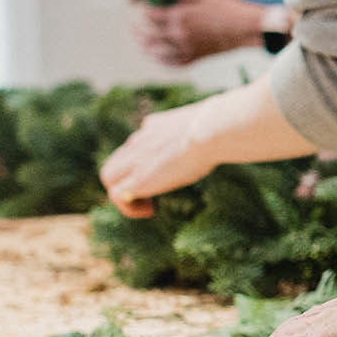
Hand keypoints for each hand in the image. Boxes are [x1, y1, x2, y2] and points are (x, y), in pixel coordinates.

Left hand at [99, 101, 220, 217]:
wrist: (209, 132)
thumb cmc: (218, 129)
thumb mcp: (208, 127)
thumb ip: (204, 131)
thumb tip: (227, 134)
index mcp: (155, 126)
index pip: (137, 143)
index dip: (144, 161)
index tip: (165, 173)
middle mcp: (140, 139)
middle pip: (117, 161)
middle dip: (128, 178)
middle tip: (151, 193)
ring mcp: (134, 158)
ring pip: (109, 176)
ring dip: (124, 193)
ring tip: (148, 205)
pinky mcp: (135, 178)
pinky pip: (115, 195)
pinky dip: (128, 207)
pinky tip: (150, 211)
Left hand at [132, 0, 267, 66]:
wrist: (246, 27)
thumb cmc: (227, 6)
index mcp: (179, 16)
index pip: (150, 15)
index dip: (144, 10)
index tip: (143, 6)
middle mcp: (179, 35)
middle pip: (149, 36)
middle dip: (137, 31)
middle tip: (132, 27)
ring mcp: (187, 48)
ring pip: (157, 52)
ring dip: (145, 47)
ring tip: (141, 42)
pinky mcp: (196, 57)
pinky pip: (173, 63)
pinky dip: (161, 60)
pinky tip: (157, 56)